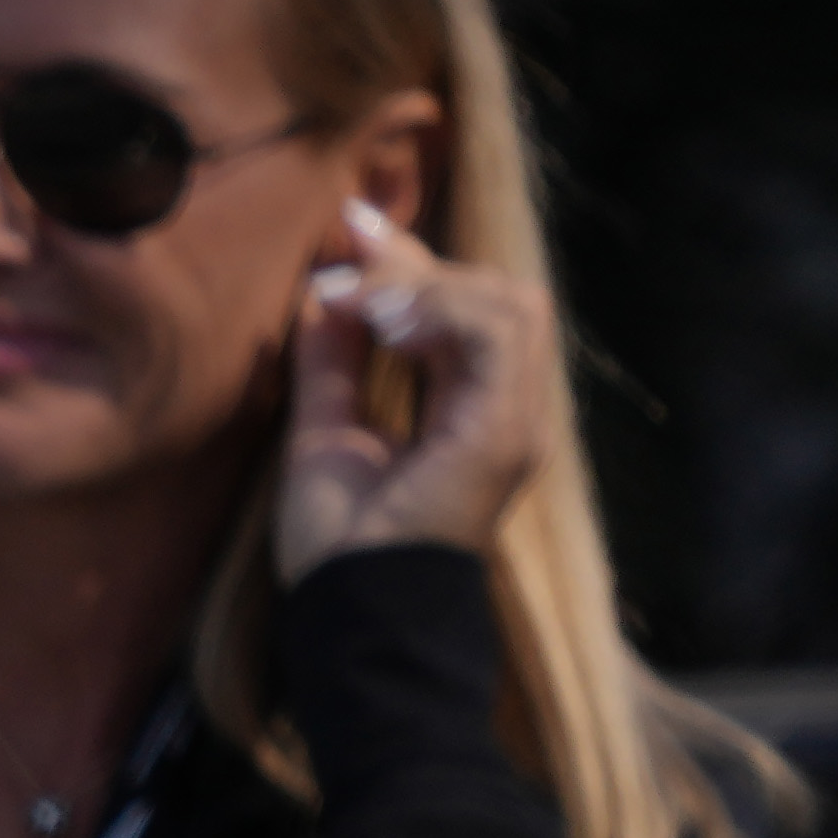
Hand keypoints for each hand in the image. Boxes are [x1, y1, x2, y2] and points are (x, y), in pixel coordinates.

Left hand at [274, 198, 558, 577]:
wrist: (353, 612)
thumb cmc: (338, 545)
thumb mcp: (322, 432)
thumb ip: (332, 365)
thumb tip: (325, 291)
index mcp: (468, 410)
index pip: (466, 311)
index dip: (412, 262)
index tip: (351, 225)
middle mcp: (503, 410)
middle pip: (498, 295)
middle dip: (422, 263)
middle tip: (350, 257)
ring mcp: (515, 421)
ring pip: (512, 303)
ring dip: (431, 284)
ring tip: (367, 305)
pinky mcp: (505, 432)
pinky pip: (499, 336)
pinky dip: (443, 311)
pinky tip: (387, 322)